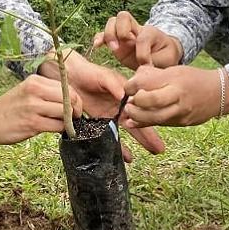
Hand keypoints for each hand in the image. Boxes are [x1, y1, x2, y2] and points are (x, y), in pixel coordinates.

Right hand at [0, 75, 81, 145]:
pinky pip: (57, 126)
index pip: (66, 87)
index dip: (75, 99)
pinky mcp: (32, 123)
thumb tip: (71, 100)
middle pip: (70, 98)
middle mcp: (35, 91)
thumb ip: (46, 92)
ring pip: (65, 113)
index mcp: (35, 80)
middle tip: (74, 118)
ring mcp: (33, 107)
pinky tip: (52, 129)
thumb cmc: (9, 108)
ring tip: (61, 124)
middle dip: (76, 110)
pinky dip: (60, 129)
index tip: (75, 108)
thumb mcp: (26, 91)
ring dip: (67, 121)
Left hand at [38, 50, 166, 159]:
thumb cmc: (88, 72)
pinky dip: (115, 146)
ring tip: (146, 155)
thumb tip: (124, 97)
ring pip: (124, 133)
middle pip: (136, 123)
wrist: (68, 76)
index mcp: (124, 96)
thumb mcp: (104, 76)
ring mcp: (108, 117)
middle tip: (159, 149)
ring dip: (134, 144)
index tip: (160, 126)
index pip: (140, 108)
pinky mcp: (96, 123)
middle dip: (148, 136)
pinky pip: (107, 137)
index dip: (150, 118)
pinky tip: (124, 157)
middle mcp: (118, 108)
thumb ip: (114, 85)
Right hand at [92, 11, 182, 69]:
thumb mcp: (167, 59)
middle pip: (123, 16)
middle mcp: (135, 29)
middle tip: (125, 46)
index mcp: (150, 32)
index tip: (146, 65)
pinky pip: (103, 35)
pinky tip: (97, 46)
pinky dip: (99, 38)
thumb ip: (156, 61)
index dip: (143, 52)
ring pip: (112, 22)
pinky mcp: (116, 43)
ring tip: (114, 49)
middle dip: (121, 31)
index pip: (143, 36)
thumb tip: (143, 65)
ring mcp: (123, 34)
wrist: (163, 57)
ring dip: (110, 34)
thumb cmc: (165, 56)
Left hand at [120, 65, 228, 127]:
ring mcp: (182, 111)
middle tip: (127, 102)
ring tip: (129, 112)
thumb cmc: (193, 79)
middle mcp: (179, 95)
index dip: (133, 86)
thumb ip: (154, 76)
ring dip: (138, 117)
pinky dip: (146, 124)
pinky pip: (162, 124)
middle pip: (152, 101)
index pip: (149, 82)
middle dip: (136, 103)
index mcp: (175, 78)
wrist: (220, 93)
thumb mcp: (175, 71)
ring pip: (156, 118)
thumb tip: (132, 82)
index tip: (127, 87)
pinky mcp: (183, 123)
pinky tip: (134, 122)